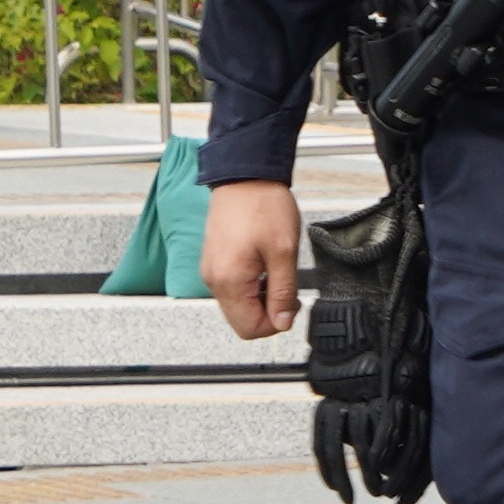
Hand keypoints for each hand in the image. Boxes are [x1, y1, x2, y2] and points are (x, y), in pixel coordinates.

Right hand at [203, 178, 303, 340]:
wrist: (245, 175)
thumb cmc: (263, 204)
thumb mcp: (285, 251)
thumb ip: (283, 292)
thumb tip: (282, 322)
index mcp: (229, 280)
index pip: (249, 329)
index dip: (276, 323)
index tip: (291, 304)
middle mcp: (214, 280)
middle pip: (241, 321)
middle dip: (268, 312)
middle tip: (287, 289)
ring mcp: (211, 271)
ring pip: (237, 305)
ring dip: (260, 298)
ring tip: (276, 272)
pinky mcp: (214, 261)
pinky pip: (232, 288)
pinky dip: (251, 286)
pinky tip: (264, 266)